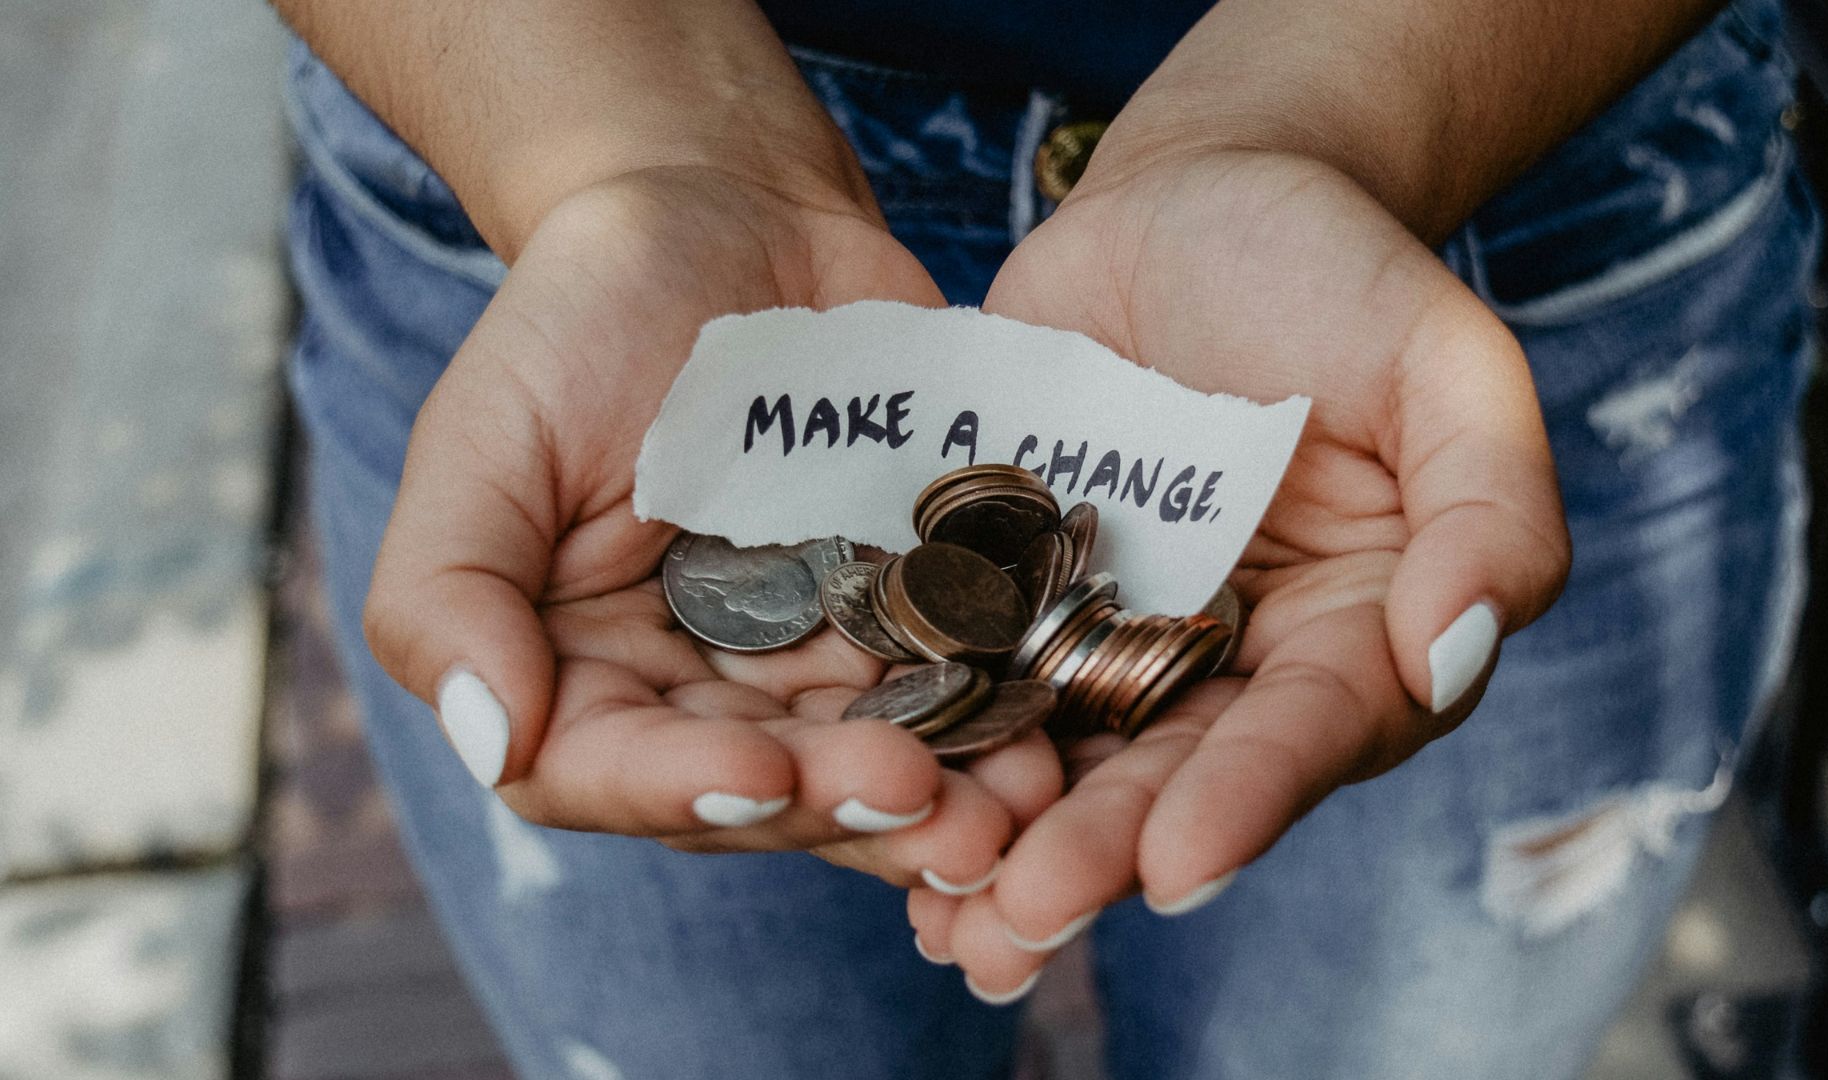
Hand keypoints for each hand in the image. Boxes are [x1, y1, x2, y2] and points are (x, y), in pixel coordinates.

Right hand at [363, 169, 1061, 886]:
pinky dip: (1003, 714)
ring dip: (947, 797)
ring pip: (873, 760)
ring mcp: (814, 660)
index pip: (609, 773)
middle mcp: (698, 692)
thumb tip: (492, 740)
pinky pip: (959, 681)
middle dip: (845, 807)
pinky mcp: (912, 612)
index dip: (684, 791)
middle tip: (931, 805)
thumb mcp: (484, 436)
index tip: (767, 775)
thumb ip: (448, 592)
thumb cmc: (583, 318)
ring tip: (1016, 804)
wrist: (729, 215)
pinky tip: (1056, 730)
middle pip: (763, 791)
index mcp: (579, 672)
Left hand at [908, 152, 1569, 994]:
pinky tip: (869, 804)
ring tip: (941, 920)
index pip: (1309, 731)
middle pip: (1172, 773)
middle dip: (1101, 850)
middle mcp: (1232, 663)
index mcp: (1353, 634)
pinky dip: (928, 741)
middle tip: (1025, 914)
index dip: (1248, 797)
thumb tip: (1454, 652)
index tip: (1178, 862)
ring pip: (1063, 755)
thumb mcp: (1446, 363)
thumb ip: (1490, 507)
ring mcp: (1113, 634)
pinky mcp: (1012, 594)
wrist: (1194, 201)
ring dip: (1004, 838)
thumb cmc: (1338, 273)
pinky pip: (969, 676)